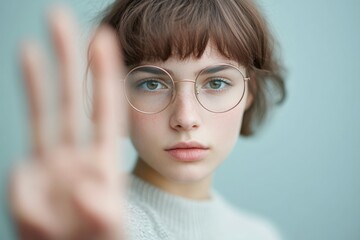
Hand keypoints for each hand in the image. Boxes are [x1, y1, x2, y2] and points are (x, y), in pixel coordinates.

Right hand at [9, 6, 125, 239]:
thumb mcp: (108, 231)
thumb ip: (100, 212)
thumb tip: (82, 186)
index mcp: (104, 162)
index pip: (106, 107)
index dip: (104, 73)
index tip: (103, 37)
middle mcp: (77, 156)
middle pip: (72, 99)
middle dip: (68, 60)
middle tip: (62, 18)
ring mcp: (50, 165)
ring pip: (43, 115)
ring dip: (38, 80)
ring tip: (31, 45)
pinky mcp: (27, 181)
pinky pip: (24, 172)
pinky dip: (28, 172)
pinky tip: (37, 173)